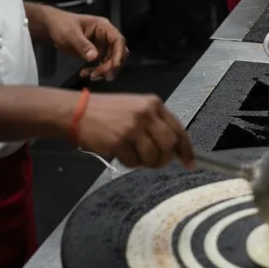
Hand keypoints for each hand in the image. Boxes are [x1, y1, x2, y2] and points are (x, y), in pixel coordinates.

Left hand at [38, 8, 128, 81]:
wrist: (53, 28)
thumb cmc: (62, 25)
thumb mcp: (70, 34)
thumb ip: (82, 45)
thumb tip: (94, 57)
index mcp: (103, 27)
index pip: (118, 40)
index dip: (119, 54)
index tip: (114, 67)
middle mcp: (106, 37)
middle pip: (117, 53)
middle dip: (111, 66)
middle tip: (100, 75)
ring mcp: (102, 46)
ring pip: (111, 61)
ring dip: (103, 71)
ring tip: (90, 76)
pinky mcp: (96, 53)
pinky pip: (102, 65)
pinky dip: (96, 72)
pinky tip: (84, 73)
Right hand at [76, 92, 192, 167]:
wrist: (78, 111)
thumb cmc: (108, 111)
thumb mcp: (136, 108)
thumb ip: (155, 123)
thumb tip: (175, 148)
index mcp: (153, 104)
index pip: (178, 129)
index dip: (186, 149)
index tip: (190, 163)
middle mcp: (146, 113)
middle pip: (169, 144)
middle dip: (165, 158)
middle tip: (156, 162)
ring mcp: (133, 127)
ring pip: (153, 156)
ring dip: (147, 163)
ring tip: (135, 156)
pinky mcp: (119, 141)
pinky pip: (134, 162)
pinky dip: (130, 163)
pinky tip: (121, 154)